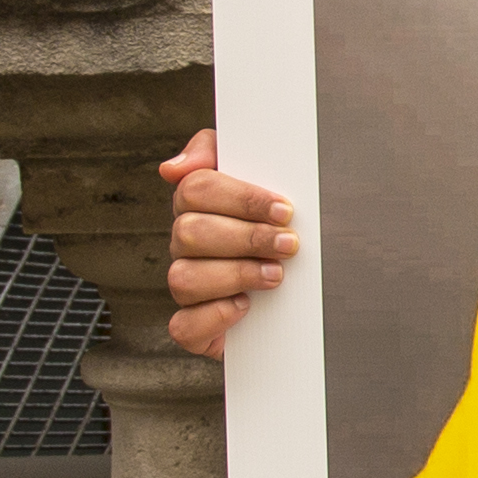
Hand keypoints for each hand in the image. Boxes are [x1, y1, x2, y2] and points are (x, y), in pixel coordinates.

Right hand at [163, 127, 301, 358]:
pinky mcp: (196, 327)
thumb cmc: (274, 218)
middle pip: (189, 233)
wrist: (304, 285)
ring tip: (275, 275)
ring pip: (183, 279)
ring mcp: (188, 285)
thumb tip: (173, 168)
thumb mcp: (257, 171)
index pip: (196, 189)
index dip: (241, 199)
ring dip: (235, 275)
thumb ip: (215, 150)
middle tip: (288, 245)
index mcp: (195, 206)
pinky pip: (183, 326)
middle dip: (246, 238)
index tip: (284, 209)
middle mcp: (185, 246)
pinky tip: (245, 306)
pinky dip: (213, 317)